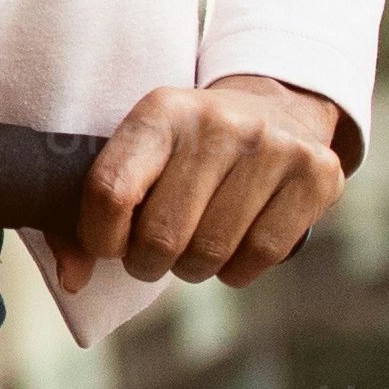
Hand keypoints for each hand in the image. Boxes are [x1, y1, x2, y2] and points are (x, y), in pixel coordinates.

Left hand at [85, 75, 343, 281]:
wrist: (279, 107)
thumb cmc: (190, 148)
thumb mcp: (142, 151)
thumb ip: (95, 211)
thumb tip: (72, 281)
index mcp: (161, 110)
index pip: (111, 190)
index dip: (101, 237)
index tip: (110, 245)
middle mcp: (217, 123)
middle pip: (162, 235)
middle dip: (149, 262)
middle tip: (155, 254)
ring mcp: (272, 146)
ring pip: (211, 252)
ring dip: (193, 268)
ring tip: (195, 246)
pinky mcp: (316, 173)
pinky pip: (261, 256)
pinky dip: (237, 271)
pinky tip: (233, 249)